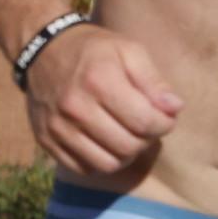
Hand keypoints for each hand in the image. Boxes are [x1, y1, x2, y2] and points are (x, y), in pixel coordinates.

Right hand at [24, 23, 180, 184]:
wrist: (44, 53)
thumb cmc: (94, 51)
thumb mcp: (129, 51)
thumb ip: (153, 81)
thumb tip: (174, 109)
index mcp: (99, 80)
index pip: (144, 121)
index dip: (164, 125)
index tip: (165, 118)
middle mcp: (76, 107)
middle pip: (126, 146)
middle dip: (146, 140)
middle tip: (146, 127)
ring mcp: (58, 127)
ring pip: (106, 163)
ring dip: (124, 155)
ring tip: (127, 137)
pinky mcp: (46, 140)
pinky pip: (82, 167)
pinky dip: (99, 161)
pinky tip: (105, 143)